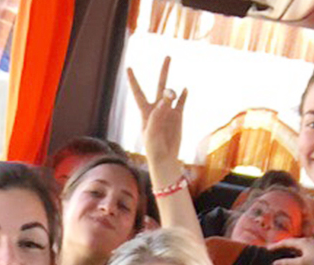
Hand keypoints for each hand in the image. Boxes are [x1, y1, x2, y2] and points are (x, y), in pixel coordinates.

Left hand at [127, 57, 187, 172]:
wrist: (165, 158)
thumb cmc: (153, 148)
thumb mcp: (151, 132)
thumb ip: (157, 114)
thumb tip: (166, 98)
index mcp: (145, 112)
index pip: (138, 92)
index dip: (133, 80)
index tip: (128, 68)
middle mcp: (157, 108)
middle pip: (160, 85)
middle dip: (164, 71)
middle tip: (168, 56)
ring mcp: (169, 111)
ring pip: (171, 93)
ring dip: (172, 91)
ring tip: (172, 94)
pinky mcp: (179, 116)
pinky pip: (182, 102)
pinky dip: (183, 95)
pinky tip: (185, 89)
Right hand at [268, 237, 313, 264]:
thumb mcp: (302, 263)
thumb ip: (288, 263)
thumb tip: (275, 263)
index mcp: (302, 242)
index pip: (285, 242)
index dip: (276, 245)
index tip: (268, 249)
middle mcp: (307, 240)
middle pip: (291, 242)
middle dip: (282, 245)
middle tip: (274, 250)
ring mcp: (312, 243)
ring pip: (297, 244)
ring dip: (289, 248)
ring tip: (283, 253)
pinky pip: (302, 247)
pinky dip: (296, 250)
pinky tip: (296, 255)